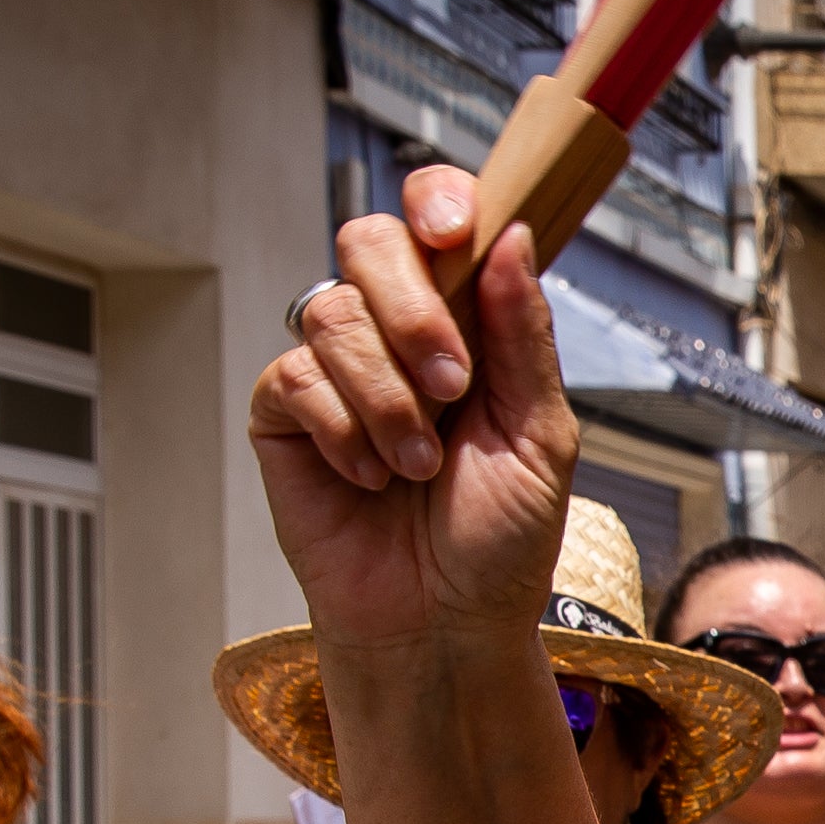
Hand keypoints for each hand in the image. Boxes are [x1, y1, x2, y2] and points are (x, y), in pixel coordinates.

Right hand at [246, 166, 578, 661]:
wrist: (445, 622)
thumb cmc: (501, 539)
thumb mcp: (540, 435)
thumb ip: (522, 335)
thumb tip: (511, 235)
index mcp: (465, 320)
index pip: (437, 220)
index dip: (438, 202)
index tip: (455, 230)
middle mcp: (395, 331)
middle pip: (370, 241)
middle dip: (413, 309)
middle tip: (453, 386)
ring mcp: (334, 367)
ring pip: (333, 314)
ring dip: (388, 398)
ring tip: (418, 468)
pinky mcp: (284, 413)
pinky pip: (295, 377)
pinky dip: (343, 430)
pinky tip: (369, 478)